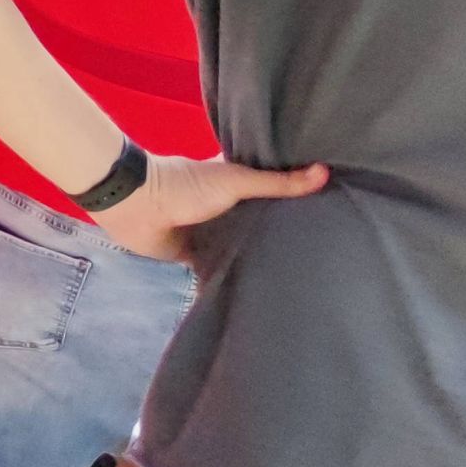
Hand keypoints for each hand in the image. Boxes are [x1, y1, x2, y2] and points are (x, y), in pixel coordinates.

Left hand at [92, 154, 328, 264]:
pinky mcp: (193, 255)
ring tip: (301, 276)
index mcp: (235, 184)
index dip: (294, 201)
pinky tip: (259, 293)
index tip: (329, 213)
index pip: (271, 191)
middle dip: (279, 235)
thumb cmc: (186, 186)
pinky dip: (231, 278)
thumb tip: (326, 173)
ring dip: (257, 258)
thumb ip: (276, 182)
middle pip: (257, 223)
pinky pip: (217, 268)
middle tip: (323, 252)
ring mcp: (209, 232)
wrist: (136, 207)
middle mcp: (225, 208)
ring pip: (239, 247)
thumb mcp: (236, 181)